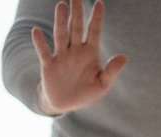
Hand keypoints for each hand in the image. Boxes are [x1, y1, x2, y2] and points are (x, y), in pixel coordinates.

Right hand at [31, 0, 126, 114]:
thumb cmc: (86, 93)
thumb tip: (124, 57)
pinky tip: (36, 32)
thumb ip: (111, 71)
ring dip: (60, 21)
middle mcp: (75, 51)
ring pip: (61, 35)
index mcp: (90, 53)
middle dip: (76, 12)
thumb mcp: (102, 84)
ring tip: (61, 5)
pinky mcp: (49, 66)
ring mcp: (61, 56)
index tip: (100, 3)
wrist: (66, 104)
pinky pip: (44, 52)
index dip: (97, 18)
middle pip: (76, 28)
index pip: (94, 32)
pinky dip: (40, 43)